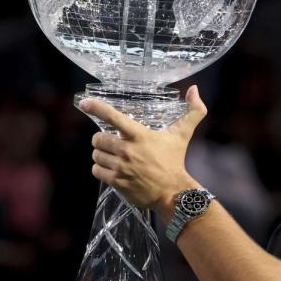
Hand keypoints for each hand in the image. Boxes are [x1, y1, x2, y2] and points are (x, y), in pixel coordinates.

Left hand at [80, 85, 207, 215]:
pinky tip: (111, 169)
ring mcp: (121, 167)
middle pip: (98, 138)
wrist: (173, 192)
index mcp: (139, 135)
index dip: (96, 107)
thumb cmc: (175, 160)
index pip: (112, 117)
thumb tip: (195, 89)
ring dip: (101, 155)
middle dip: (102, 140)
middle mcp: (127, 150)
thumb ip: (192, 111)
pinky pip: (96, 170)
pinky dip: (101, 169)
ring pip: (96, 155)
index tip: (85, 103)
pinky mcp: (116, 182)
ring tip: (113, 157)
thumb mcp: (183, 134)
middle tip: (112, 143)